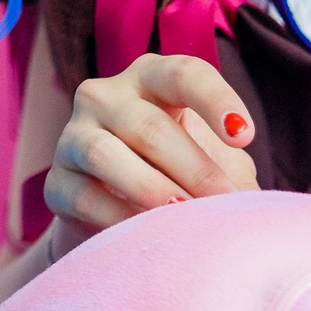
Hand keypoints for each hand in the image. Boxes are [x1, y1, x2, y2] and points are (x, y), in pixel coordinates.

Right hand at [46, 54, 258, 258]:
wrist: (125, 217)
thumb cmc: (185, 178)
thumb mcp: (218, 165)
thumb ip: (234, 173)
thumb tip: (253, 206)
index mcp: (155, 80)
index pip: (184, 75)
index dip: (216, 100)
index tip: (245, 136)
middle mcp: (107, 96)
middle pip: (150, 127)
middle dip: (195, 171)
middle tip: (226, 205)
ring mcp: (75, 134)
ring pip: (106, 154)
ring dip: (152, 191)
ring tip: (185, 218)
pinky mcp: (56, 181)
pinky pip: (83, 196)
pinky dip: (118, 218)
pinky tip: (148, 235)